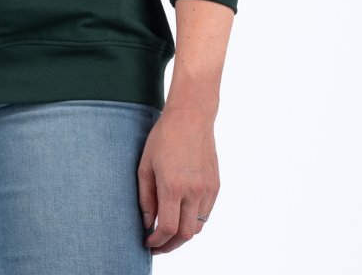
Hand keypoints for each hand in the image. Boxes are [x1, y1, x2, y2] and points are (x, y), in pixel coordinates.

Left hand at [137, 106, 219, 254]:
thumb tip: (148, 223)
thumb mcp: (146, 165)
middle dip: (170, 245)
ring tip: (169, 231)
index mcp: (173, 186)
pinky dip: (193, 219)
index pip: (168, 228)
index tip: (148, 242)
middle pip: (186, 234)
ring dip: (183, 233)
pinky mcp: (215, 185)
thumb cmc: (163, 138)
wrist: (191, 117)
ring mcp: (207, 189)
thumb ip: (146, 198)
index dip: (157, 241)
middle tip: (158, 244)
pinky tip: (182, 214)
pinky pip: (206, 213)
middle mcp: (193, 191)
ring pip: (198, 226)